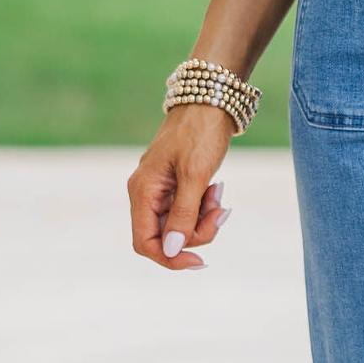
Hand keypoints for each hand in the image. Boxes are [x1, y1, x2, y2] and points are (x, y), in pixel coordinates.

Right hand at [127, 107, 234, 270]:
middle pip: (167, 237)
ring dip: (205, 218)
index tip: (200, 261)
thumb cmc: (200, 134)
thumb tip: (171, 249)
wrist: (211, 101)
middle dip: (197, 232)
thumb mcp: (195, 176)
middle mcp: (146, 194)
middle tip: (221, 211)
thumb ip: (182, 214)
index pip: (146, 243)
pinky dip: (206, 206)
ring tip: (219, 194)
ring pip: (181, 225)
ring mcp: (161, 190)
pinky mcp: (177, 186)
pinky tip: (217, 188)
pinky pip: (189, 210)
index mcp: (142, 192)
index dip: (170, 258)